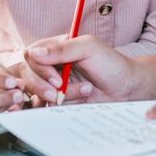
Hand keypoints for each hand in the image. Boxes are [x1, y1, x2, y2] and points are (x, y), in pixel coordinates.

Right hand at [19, 35, 142, 104]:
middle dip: (42, 85)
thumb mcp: (89, 48)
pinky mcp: (60, 101)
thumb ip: (62, 48)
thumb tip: (34, 53)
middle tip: (60, 90)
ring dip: (60, 96)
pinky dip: (63, 105)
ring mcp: (54, 84)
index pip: (31, 55)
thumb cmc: (112, 64)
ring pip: (37, 93)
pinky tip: (82, 100)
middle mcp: (52, 66)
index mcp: (57, 48)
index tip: (57, 78)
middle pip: (27, 75)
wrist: (128, 89)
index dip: (39, 68)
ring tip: (86, 90)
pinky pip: (47, 106)